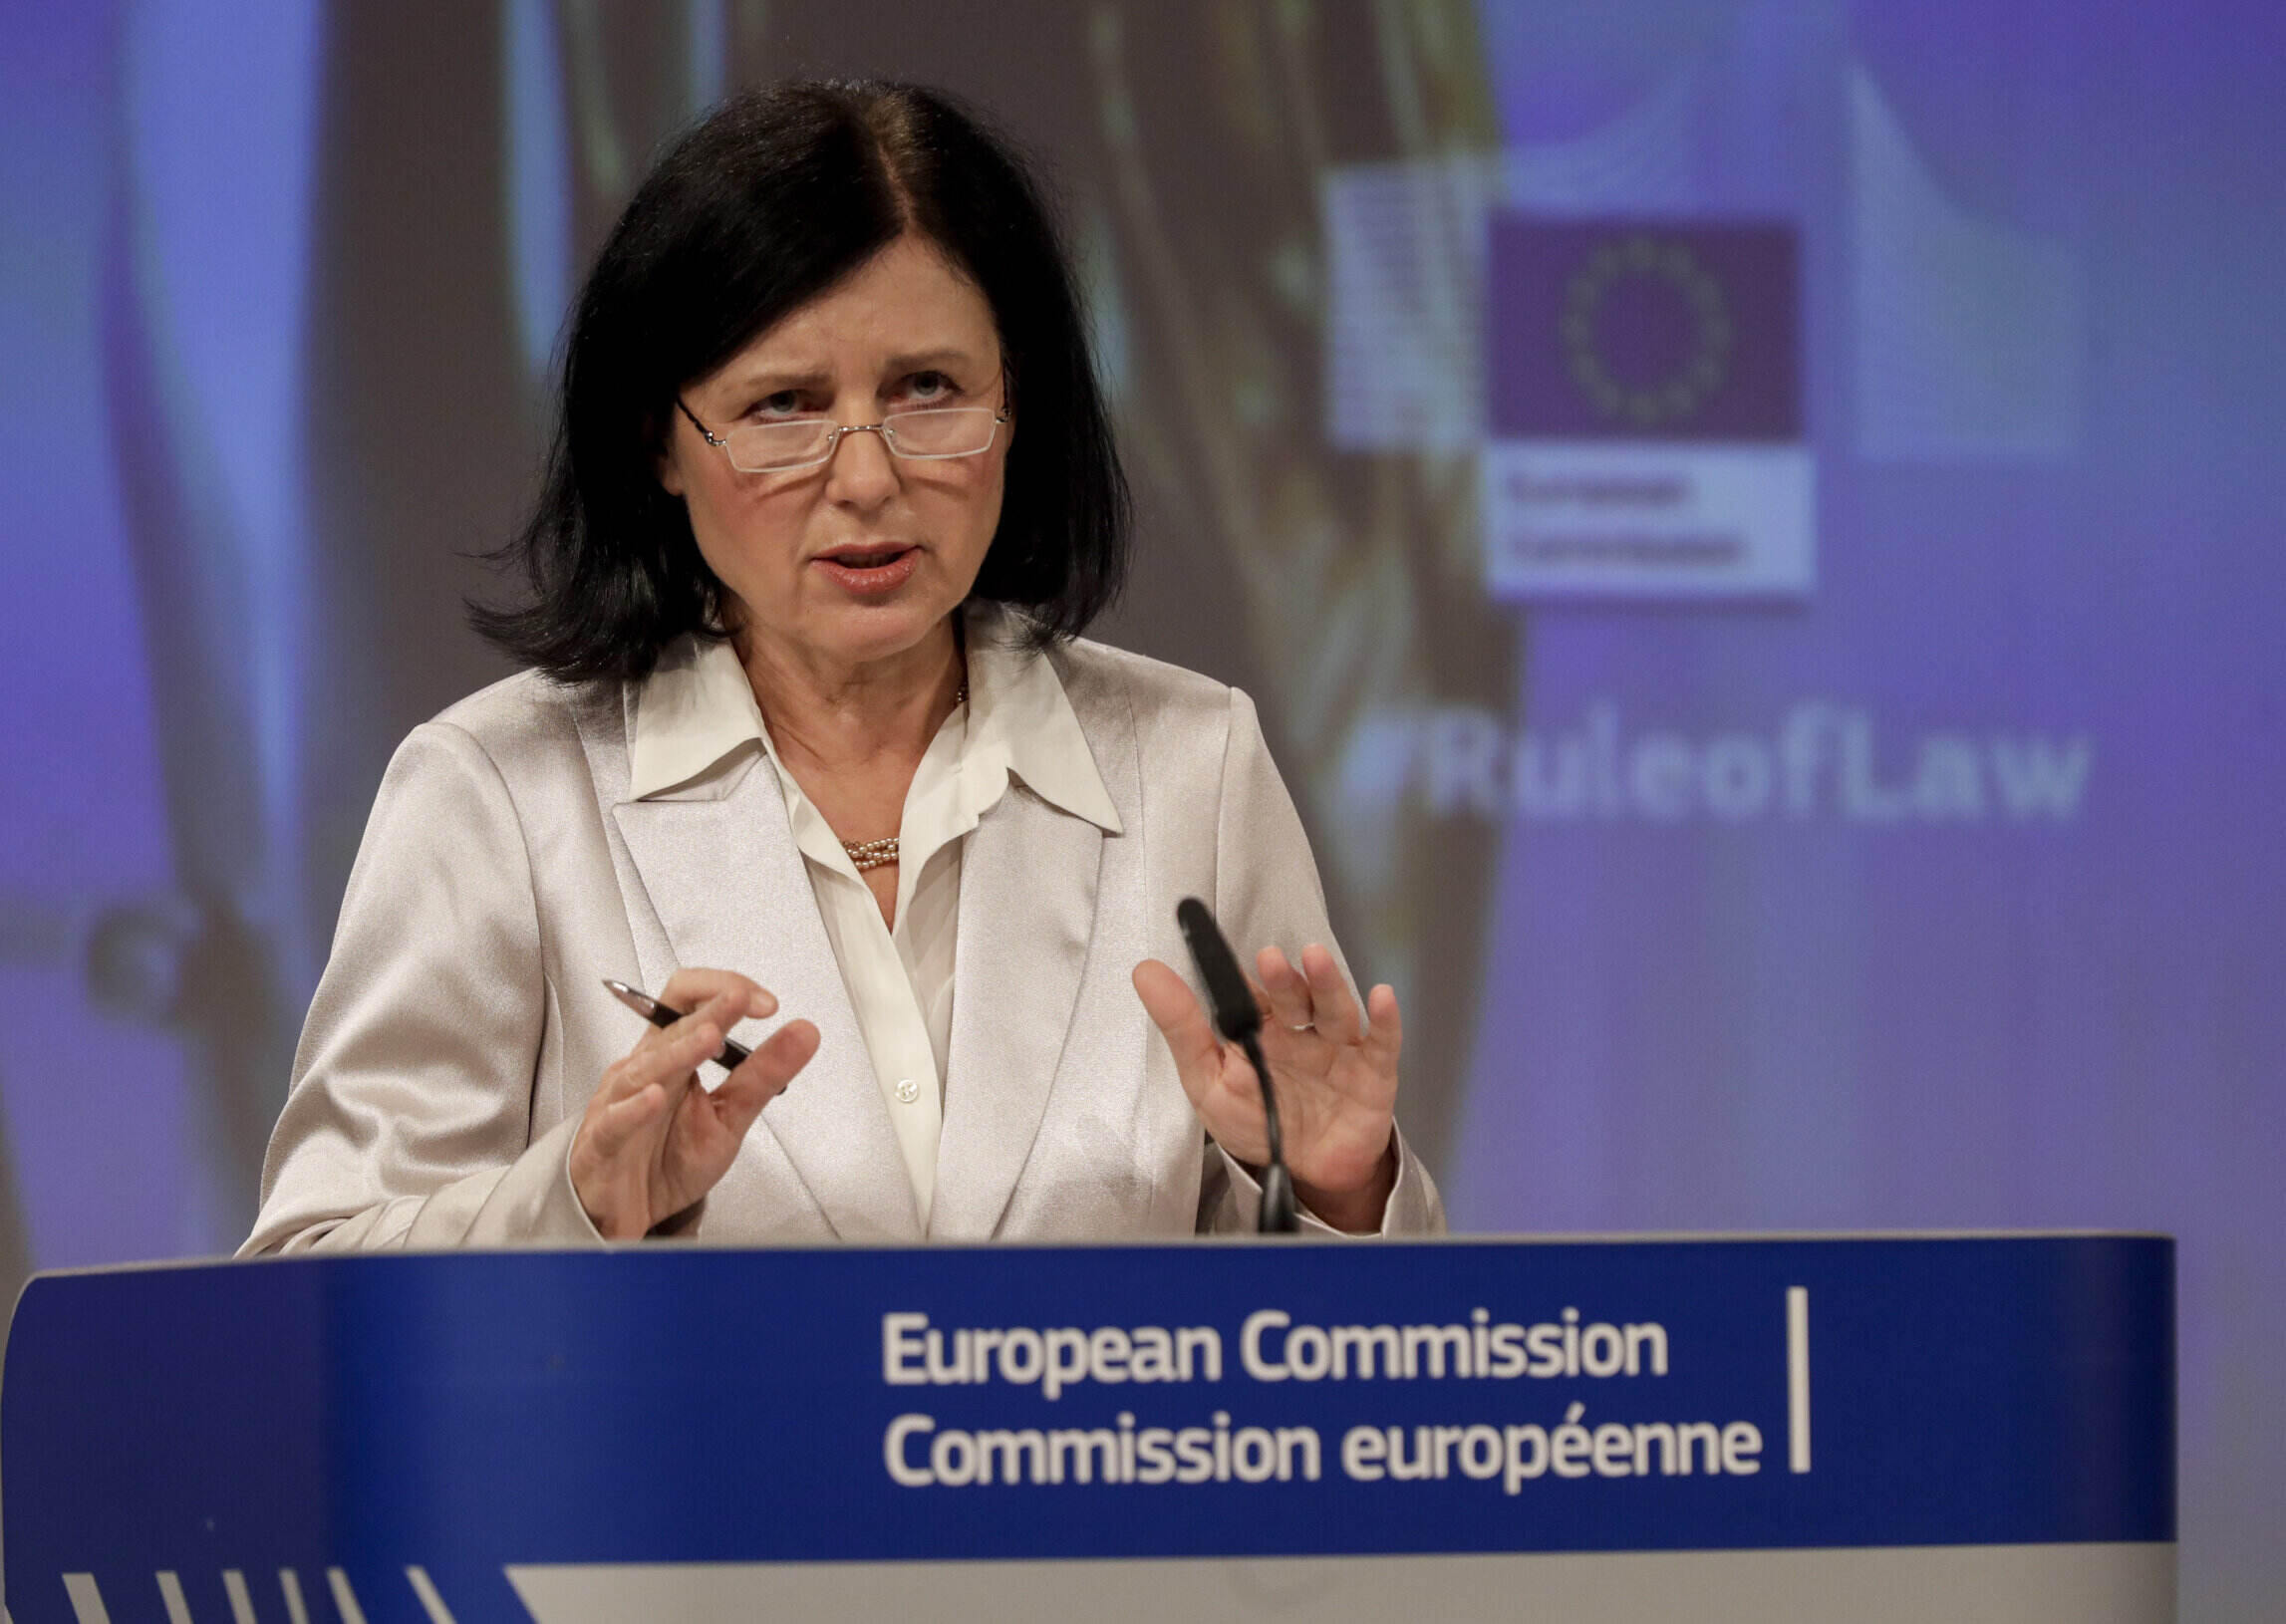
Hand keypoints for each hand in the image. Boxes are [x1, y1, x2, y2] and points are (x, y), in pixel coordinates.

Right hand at [570, 968, 818, 1239]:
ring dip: (679, 1051)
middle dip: (710, 1009)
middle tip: (742, 999)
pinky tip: (656, 1097)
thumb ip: (763, 1074)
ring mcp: (617, 1103)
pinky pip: (615, 1121)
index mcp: (670, 1055)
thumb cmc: (667, 1159)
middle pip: (670, 1024)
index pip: (688, 1001)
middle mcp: (643, 1069)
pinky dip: (634, 1108)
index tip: (766, 1004)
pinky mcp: (602, 1142)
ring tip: (709, 1036)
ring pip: (645, 1068)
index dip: (724, 990)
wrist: (628, 1213)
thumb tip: (806, 1031)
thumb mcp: (729, 1116)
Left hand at [1132, 944, 1400, 1232]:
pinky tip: (1381, 998)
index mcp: (1261, 1029)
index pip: (1251, 994)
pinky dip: (1385, 1021)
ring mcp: (1339, 1049)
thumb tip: (1144, 971)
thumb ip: (1181, 1028)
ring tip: (1315, 958)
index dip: (1239, 976)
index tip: (1219, 951)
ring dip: (1327, 983)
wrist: (1309, 1173)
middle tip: (1268, 960)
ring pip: (1334, 1010)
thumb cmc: (1259, 1120)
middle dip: (1282, 978)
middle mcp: (1301, 1031)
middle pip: (1294, 997)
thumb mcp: (1208, 1080)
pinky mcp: (1373, 1073)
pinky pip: (1382, 1044)